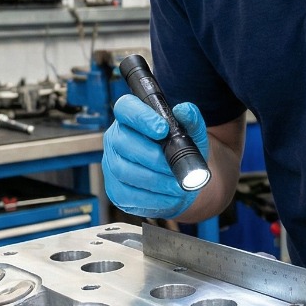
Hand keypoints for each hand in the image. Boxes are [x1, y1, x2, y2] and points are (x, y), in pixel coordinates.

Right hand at [103, 96, 208, 218]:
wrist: (182, 182)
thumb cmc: (181, 152)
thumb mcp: (192, 134)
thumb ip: (191, 119)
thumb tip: (184, 110)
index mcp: (131, 119)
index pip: (126, 108)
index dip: (141, 117)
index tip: (162, 130)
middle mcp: (116, 139)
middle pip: (123, 143)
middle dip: (152, 156)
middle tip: (173, 166)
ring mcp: (112, 165)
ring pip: (124, 170)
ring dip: (155, 179)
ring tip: (177, 184)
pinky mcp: (115, 190)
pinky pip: (128, 194)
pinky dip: (153, 197)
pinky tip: (170, 196)